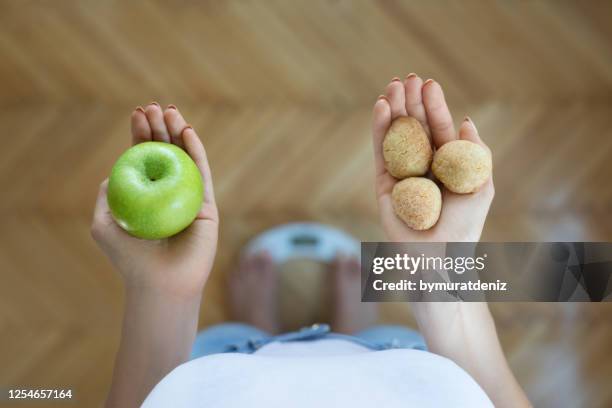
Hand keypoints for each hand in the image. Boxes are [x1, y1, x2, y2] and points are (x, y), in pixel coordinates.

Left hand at [91, 104, 218, 298]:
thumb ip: (105, 197)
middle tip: (152, 107)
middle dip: (159, 128)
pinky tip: (187, 131)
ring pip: (185, 158)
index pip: (144, 159)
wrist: (160, 282)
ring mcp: (189, 198)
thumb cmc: (129, 258)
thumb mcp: (103, 224)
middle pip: (165, 153)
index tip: (137, 113)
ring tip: (169, 112)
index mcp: (147, 197)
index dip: (141, 135)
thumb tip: (112, 172)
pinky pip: (202, 173)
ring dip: (178, 132)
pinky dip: (195, 150)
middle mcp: (169, 194)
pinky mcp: (207, 206)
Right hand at [372, 76, 493, 241]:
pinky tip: (381, 107)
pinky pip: (381, 151)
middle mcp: (423, 165)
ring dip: (394, 108)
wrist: (438, 254)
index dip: (433, 105)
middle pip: (415, 126)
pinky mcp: (384, 183)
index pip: (438, 128)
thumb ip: (475, 152)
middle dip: (410, 102)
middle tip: (406, 78)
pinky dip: (379, 128)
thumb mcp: (481, 184)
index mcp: (447, 164)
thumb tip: (466, 121)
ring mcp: (402, 173)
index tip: (427, 83)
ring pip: (396, 134)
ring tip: (392, 85)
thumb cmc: (465, 225)